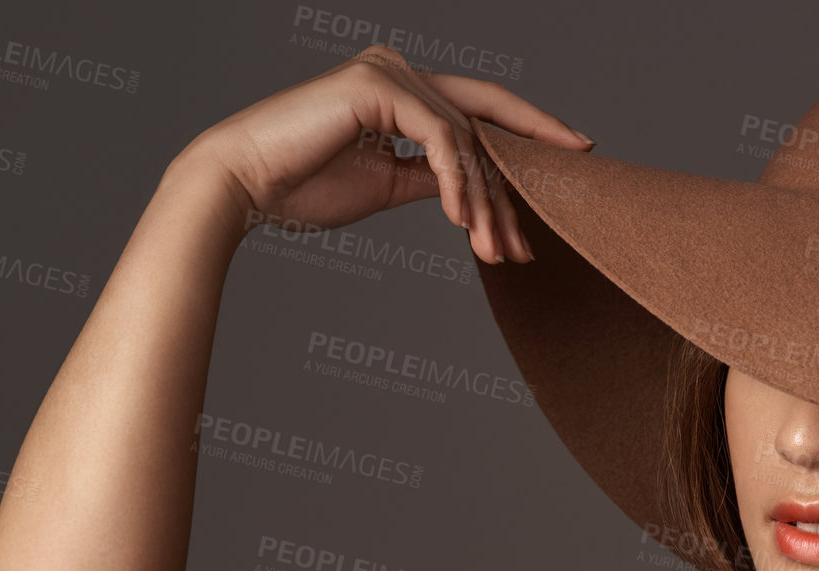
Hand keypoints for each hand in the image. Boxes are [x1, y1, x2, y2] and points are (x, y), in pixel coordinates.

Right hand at [175, 45, 592, 262]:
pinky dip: (457, 183)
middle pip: (483, 123)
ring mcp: (388, 70)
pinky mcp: (376, 85)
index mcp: (400, 87)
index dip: (532, 131)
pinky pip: (440, 139)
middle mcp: (398, 68)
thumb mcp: (387, 184)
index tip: (577, 156)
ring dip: (484, 204)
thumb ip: (431, 177)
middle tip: (536, 239)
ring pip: (465, 140)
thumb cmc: (302, 187)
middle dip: (517, 183)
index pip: (481, 109)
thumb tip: (474, 192)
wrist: (242, 186)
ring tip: (495, 253)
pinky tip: (463, 223)